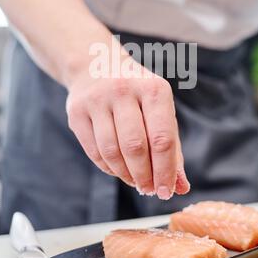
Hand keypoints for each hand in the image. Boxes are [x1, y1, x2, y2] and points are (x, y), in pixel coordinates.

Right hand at [66, 57, 189, 199]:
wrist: (96, 66)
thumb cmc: (137, 94)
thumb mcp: (159, 110)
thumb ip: (172, 148)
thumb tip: (181, 187)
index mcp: (153, 89)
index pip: (162, 138)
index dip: (165, 171)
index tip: (166, 191)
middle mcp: (124, 90)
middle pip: (135, 147)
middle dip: (144, 176)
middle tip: (149, 189)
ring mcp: (97, 99)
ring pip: (111, 152)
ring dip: (125, 175)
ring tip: (134, 181)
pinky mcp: (77, 111)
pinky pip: (93, 151)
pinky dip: (108, 168)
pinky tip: (118, 169)